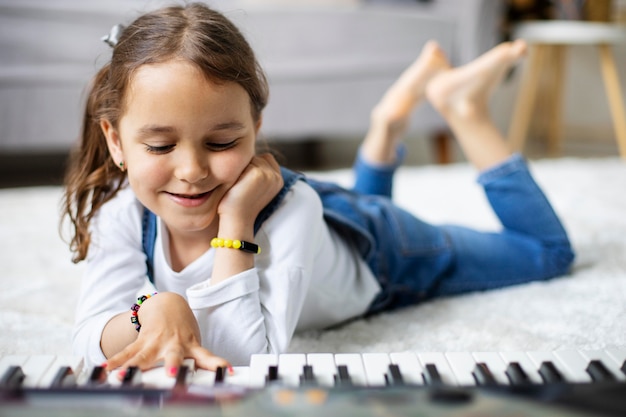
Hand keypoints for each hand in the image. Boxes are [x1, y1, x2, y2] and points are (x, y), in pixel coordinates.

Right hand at [104, 292, 229, 377]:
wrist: (168, 304)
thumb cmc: (183, 330)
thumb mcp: (196, 344)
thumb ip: (202, 362)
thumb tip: (221, 377)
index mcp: (192, 347)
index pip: (207, 358)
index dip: (217, 364)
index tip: (226, 371)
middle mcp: (174, 345)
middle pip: (174, 357)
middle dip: (174, 367)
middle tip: (173, 375)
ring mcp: (156, 343)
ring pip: (144, 356)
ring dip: (134, 367)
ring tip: (122, 376)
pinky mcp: (141, 342)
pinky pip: (127, 353)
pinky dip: (115, 362)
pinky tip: (104, 369)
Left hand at [217, 153, 283, 229]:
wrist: (237, 221)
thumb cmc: (240, 205)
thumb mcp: (255, 187)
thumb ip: (259, 172)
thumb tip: (252, 156)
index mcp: (278, 180)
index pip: (266, 158)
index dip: (253, 167)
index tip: (246, 184)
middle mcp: (276, 176)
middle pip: (257, 157)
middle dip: (246, 168)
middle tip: (241, 186)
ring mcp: (268, 174)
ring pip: (249, 158)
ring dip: (240, 170)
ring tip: (238, 186)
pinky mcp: (258, 173)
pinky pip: (243, 162)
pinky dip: (236, 172)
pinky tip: (235, 185)